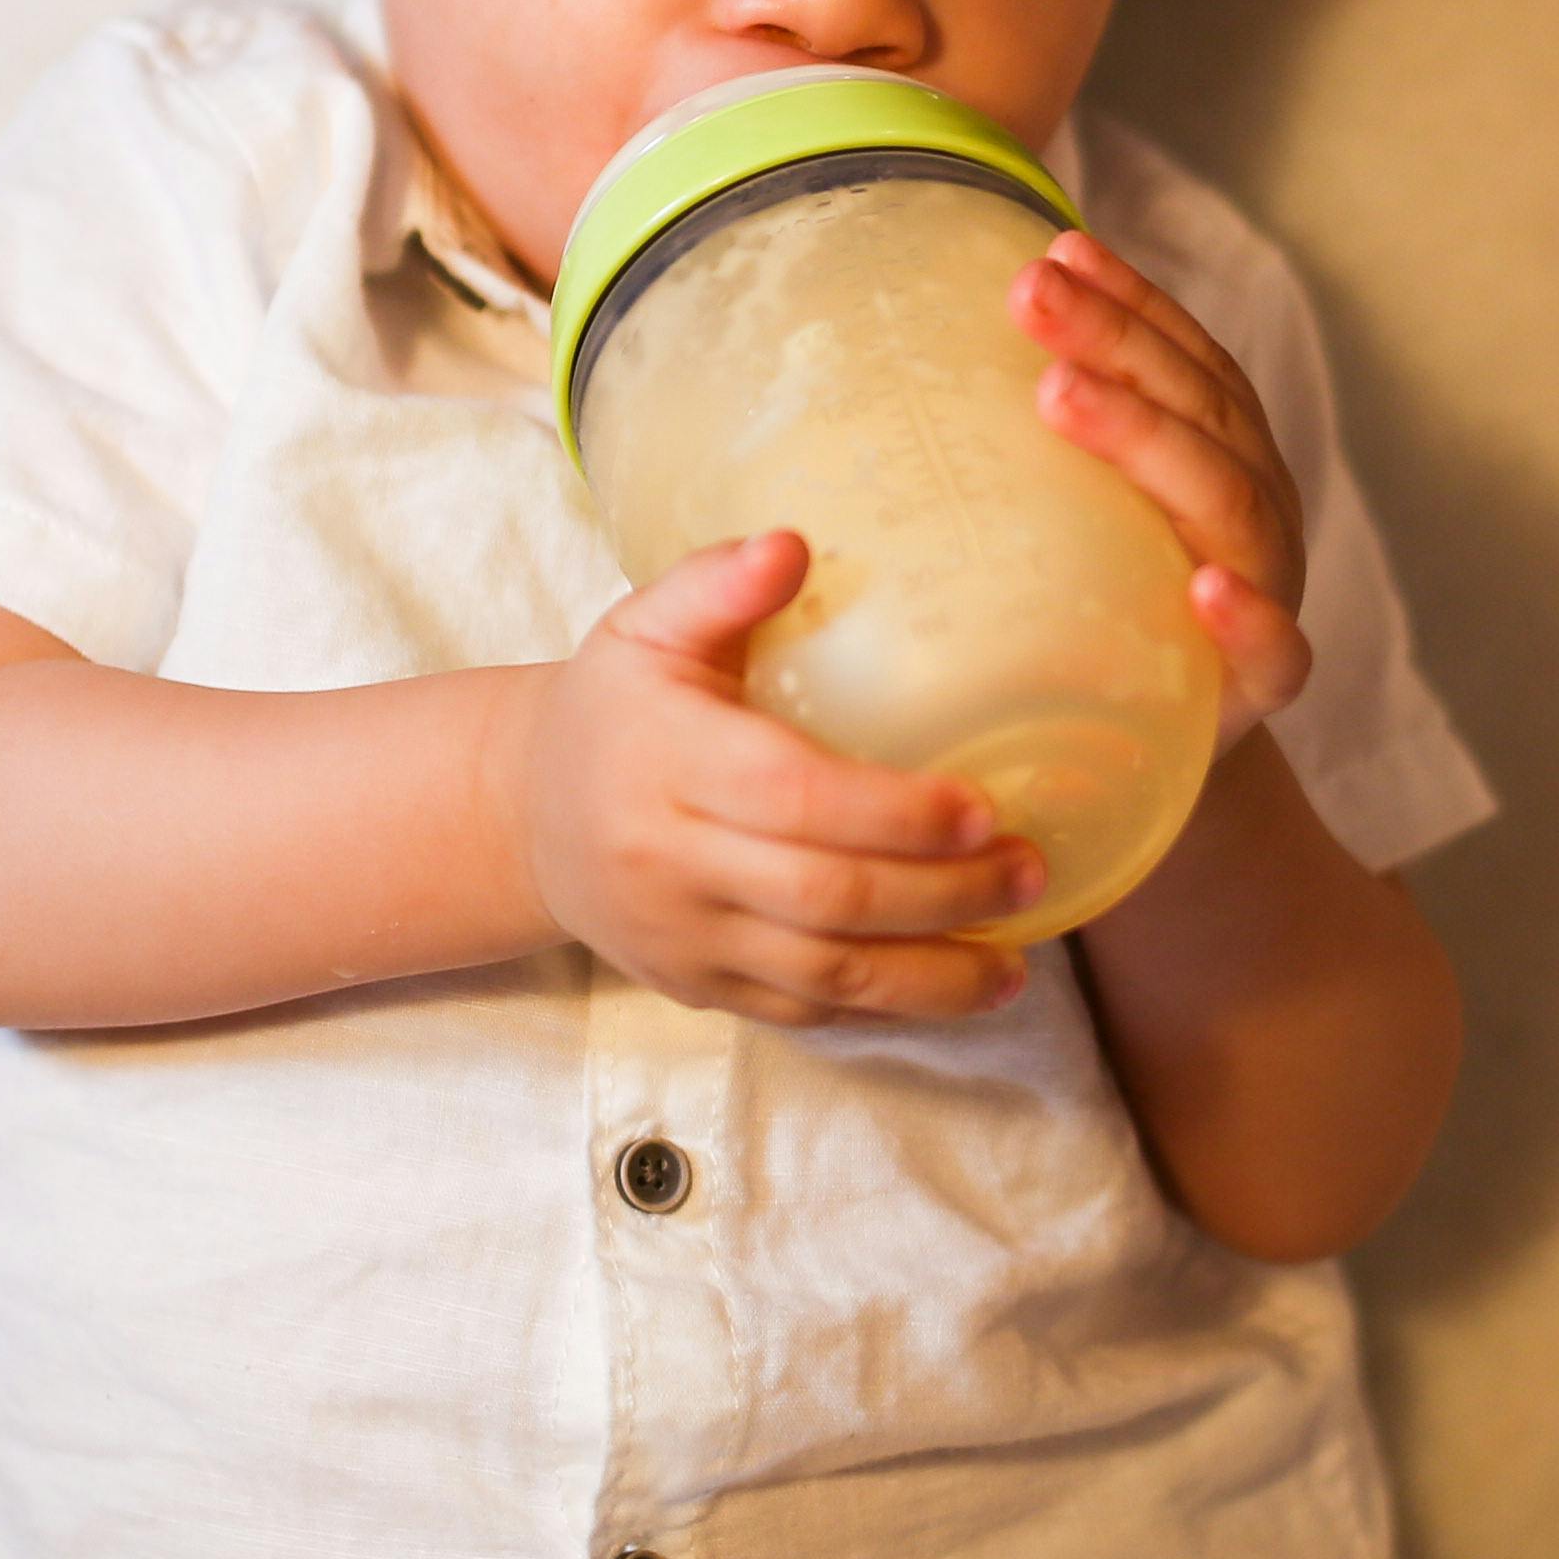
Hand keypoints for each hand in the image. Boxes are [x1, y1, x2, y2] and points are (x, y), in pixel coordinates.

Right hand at [512, 532, 1041, 1022]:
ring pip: (822, 978)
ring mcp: (686, 938)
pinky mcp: (698, 989)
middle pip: (825, 897)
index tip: (984, 807)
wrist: (529, 816)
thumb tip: (792, 543)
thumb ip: (716, 584)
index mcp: (671, 762)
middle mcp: (673, 862)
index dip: (895, 812)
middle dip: (942, 895)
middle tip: (1029, 872)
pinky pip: (802, 1015)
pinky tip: (952, 989)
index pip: (794, 798)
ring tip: (1015, 965)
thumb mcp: (644, 627)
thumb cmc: (615, 708)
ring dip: (931, 976)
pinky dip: (883, 1011)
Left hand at [1013, 231, 1316, 734]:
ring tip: (1065, 395)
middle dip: (1116, 341)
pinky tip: (1206, 588)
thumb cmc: (1101, 610)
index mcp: (1218, 449)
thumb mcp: (1067, 517)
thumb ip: (1038, 445)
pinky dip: (1245, 616)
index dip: (1128, 298)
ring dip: (1149, 440)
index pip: (1181, 356)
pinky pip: (1272, 649)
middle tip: (1031, 295)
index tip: (1056, 245)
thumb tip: (906, 349)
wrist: (1157, 749)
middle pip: (1196, 407)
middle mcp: (1255, 502)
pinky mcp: (1266, 683)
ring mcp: (1269, 584)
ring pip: (1228, 500)